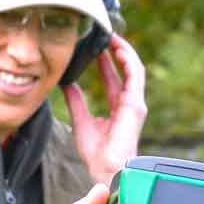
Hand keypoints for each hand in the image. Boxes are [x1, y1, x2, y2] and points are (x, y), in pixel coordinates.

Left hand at [62, 35, 147, 184]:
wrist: (107, 169)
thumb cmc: (97, 154)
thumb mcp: (80, 120)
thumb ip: (76, 101)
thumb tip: (67, 84)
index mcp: (118, 107)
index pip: (113, 77)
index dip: (105, 61)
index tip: (95, 46)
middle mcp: (129, 103)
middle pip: (125, 69)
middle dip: (116, 50)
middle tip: (104, 34)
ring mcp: (135, 103)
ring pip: (134, 68)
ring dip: (124, 50)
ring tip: (112, 36)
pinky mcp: (136, 104)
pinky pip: (135, 75)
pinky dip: (127, 60)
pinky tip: (118, 48)